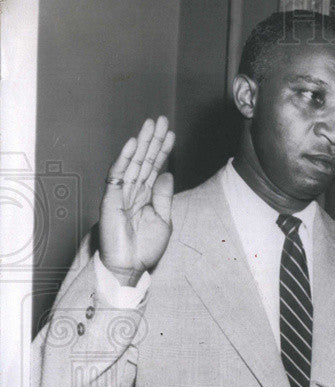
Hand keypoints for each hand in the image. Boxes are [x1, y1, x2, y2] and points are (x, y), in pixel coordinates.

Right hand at [100, 116, 175, 285]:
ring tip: (150, 124)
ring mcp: (122, 193)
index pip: (155, 167)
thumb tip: (168, 173)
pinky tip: (133, 144)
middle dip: (153, 139)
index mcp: (146, 195)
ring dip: (142, 143)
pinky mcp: (111, 199)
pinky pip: (118, 176)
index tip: (171, 133)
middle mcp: (134, 190)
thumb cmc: (145, 247)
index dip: (163, 150)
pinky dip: (124, 159)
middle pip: (145, 159)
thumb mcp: (163, 220)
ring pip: (133, 163)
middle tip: (161, 119)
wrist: (131, 266)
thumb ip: (164, 196)